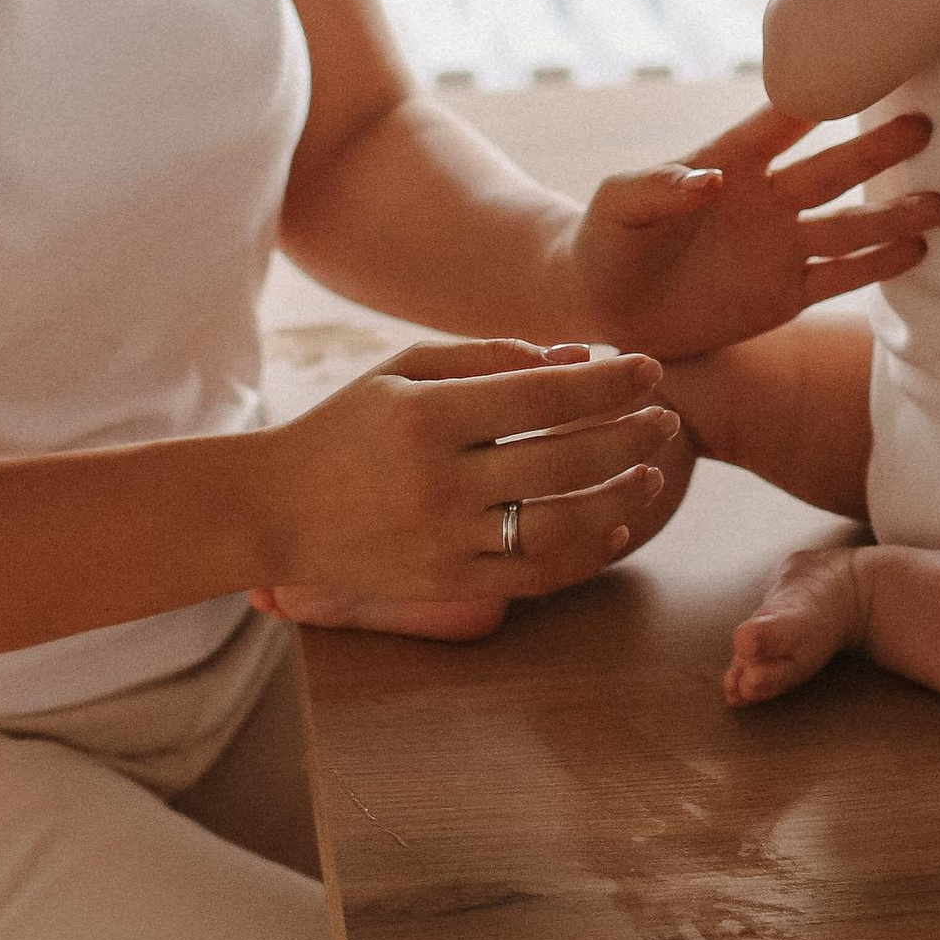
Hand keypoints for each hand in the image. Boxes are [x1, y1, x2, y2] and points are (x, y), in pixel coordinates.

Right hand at [255, 338, 680, 597]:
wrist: (273, 510)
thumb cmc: (344, 427)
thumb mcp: (401, 372)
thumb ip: (488, 357)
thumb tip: (577, 357)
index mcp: (427, 417)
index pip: (541, 397)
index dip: (607, 383)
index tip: (651, 368)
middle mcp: (439, 482)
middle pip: (563, 459)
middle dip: (628, 434)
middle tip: (666, 417)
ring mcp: (444, 540)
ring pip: (559, 525)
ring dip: (620, 496)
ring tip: (651, 471)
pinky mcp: (446, 583)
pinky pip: (534, 575)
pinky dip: (585, 554)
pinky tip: (616, 527)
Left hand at [570, 104, 939, 358]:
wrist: (602, 306)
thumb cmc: (604, 241)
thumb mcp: (617, 205)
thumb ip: (659, 185)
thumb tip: (710, 178)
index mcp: (726, 162)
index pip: (780, 124)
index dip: (819, 99)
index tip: (865, 68)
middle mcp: (763, 199)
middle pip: (831, 171)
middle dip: (876, 151)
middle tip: (925, 127)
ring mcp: (778, 247)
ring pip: (847, 226)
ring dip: (893, 215)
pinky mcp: (782, 295)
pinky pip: (837, 278)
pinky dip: (876, 266)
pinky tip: (917, 252)